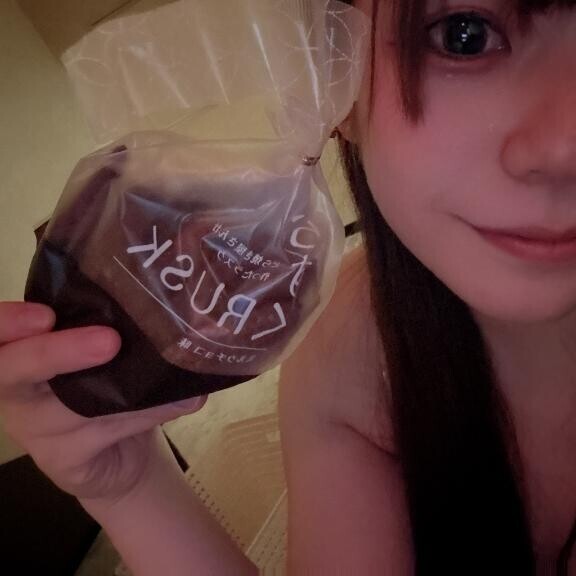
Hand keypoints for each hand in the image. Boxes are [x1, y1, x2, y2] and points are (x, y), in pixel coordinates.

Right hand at [0, 302, 206, 502]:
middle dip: (54, 352)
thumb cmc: (103, 389)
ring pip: (76, 404)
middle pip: (12, 369)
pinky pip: (108, 430)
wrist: (117, 456)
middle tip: (109, 341)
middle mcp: (16, 390)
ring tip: (170, 369)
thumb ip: (105, 327)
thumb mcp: (99, 354)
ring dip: (129, 388)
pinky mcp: (61, 460)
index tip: (44, 315)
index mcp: (19, 352)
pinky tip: (185, 402)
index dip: (7, 322)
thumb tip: (161, 301)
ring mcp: (34, 430)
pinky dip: (150, 412)